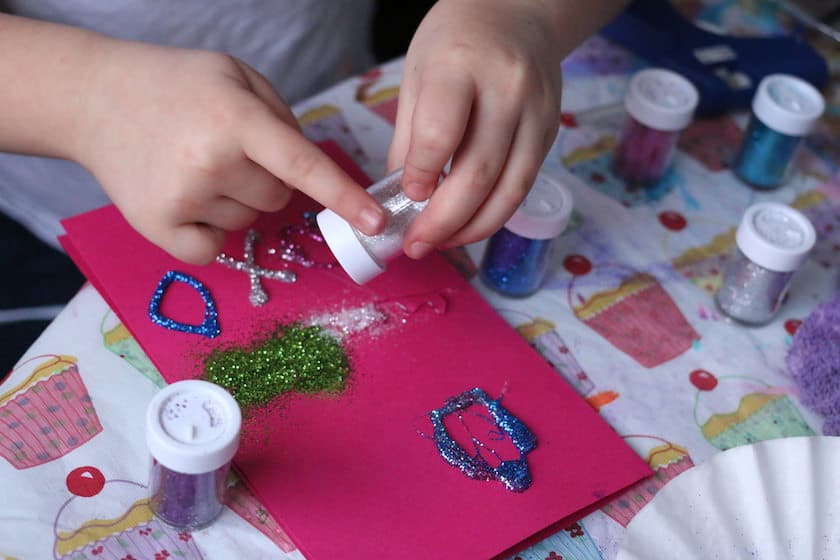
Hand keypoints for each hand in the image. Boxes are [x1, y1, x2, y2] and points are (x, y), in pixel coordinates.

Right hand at [76, 40, 384, 263]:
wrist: (94, 98)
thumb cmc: (175, 85)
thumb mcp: (236, 76)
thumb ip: (282, 117)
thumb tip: (312, 172)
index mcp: (236, 118)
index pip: (302, 165)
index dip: (344, 196)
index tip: (377, 223)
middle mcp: (211, 161)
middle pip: (280, 198)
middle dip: (266, 178)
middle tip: (224, 148)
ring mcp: (183, 199)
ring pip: (251, 221)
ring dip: (237, 200)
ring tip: (198, 164)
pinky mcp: (158, 228)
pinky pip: (215, 249)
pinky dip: (211, 231)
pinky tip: (187, 197)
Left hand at [387, 0, 563, 258]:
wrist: (519, 13)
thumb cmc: (456, 42)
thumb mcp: (417, 73)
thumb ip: (408, 136)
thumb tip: (398, 197)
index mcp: (461, 66)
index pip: (441, 133)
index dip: (420, 175)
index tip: (404, 201)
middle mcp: (507, 90)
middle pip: (478, 173)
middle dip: (443, 222)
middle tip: (416, 246)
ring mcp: (536, 113)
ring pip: (508, 190)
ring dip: (472, 229)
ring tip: (442, 244)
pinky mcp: (550, 133)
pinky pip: (522, 186)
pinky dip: (494, 214)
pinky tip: (468, 224)